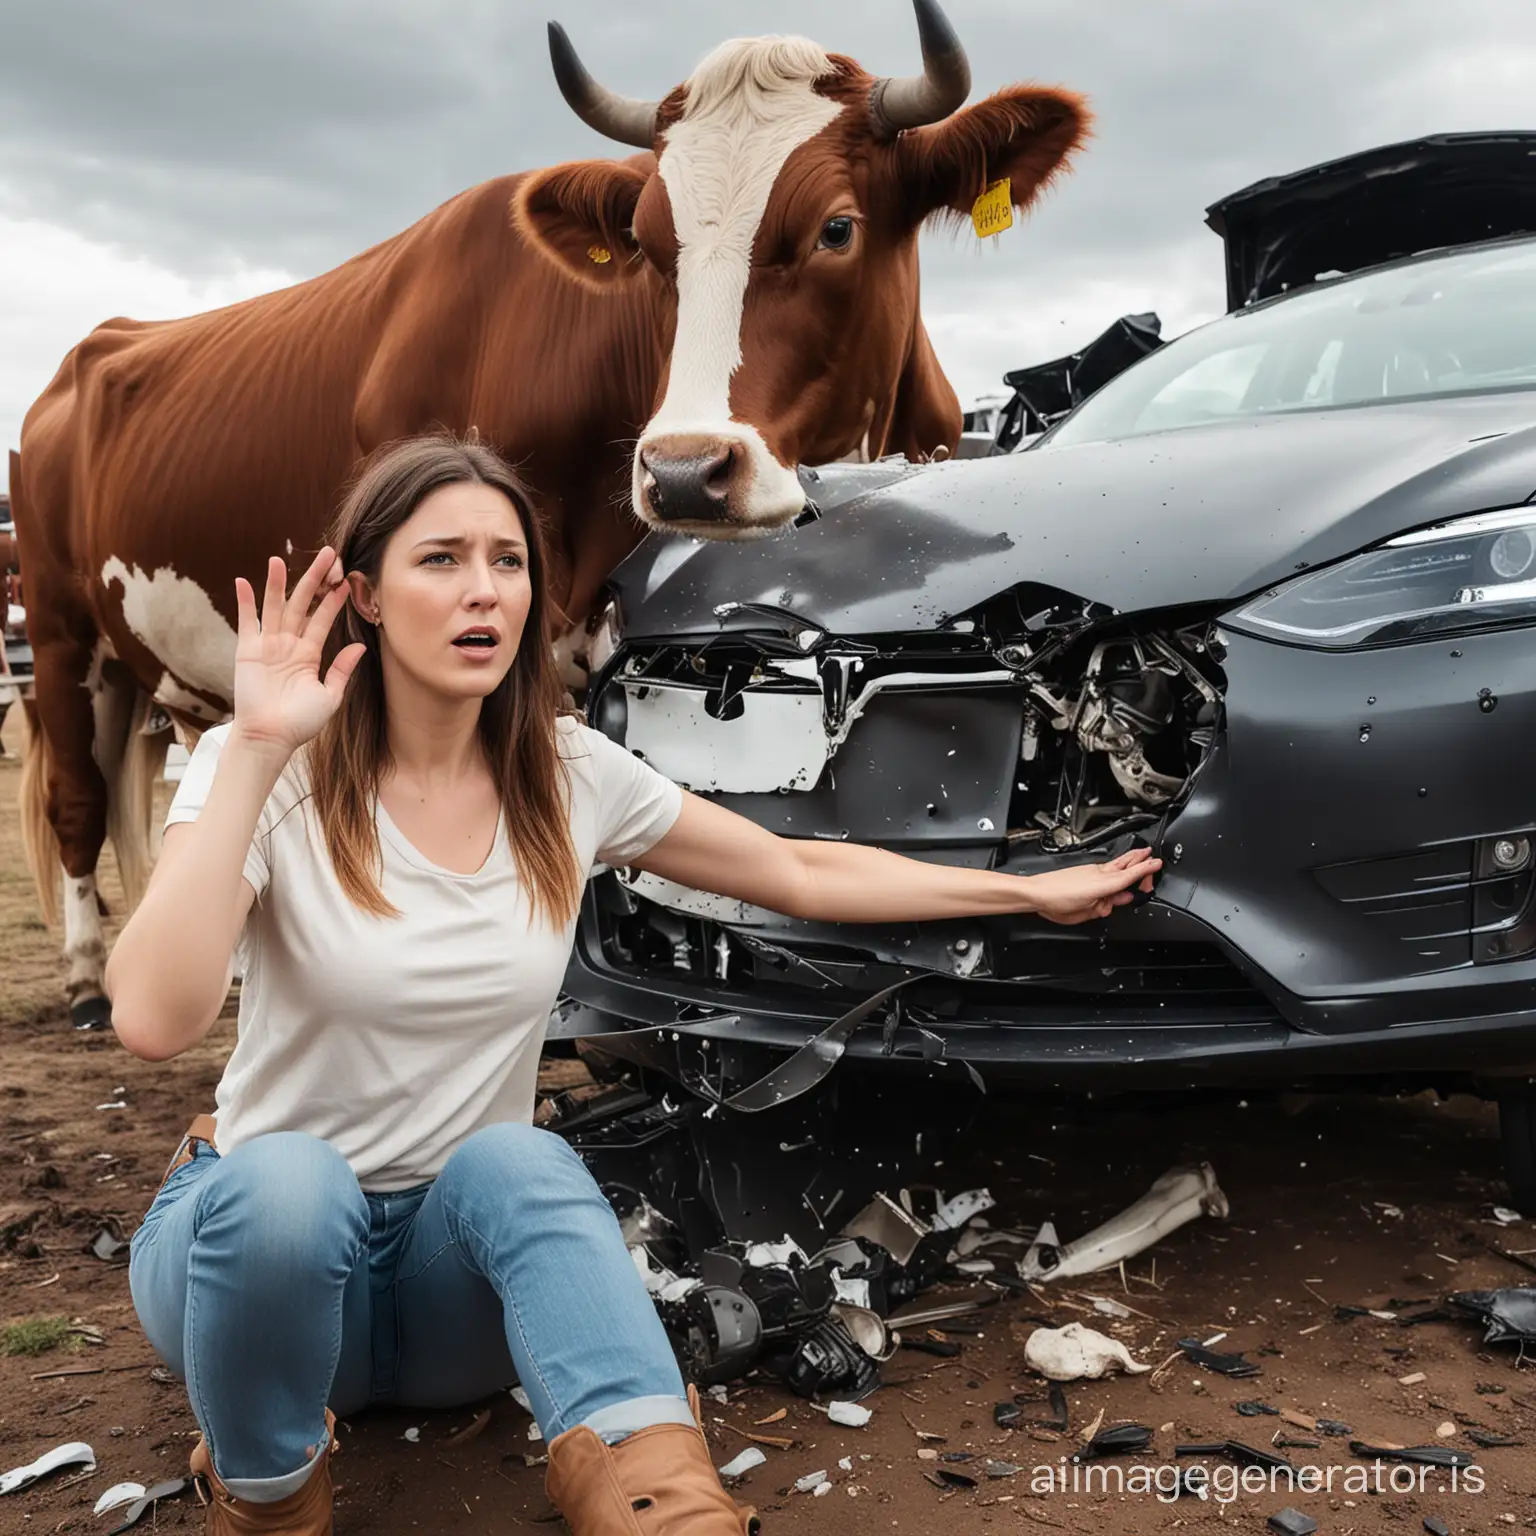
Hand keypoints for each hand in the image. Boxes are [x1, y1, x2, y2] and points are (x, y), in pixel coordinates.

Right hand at [230, 549, 364, 757]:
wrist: (271, 738)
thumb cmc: (300, 723)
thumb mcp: (329, 696)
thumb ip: (341, 670)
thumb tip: (359, 648)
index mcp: (309, 654)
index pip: (323, 619)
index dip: (334, 600)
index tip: (347, 580)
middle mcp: (289, 644)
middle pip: (302, 604)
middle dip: (314, 579)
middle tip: (327, 555)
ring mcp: (268, 645)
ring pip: (275, 607)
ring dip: (277, 583)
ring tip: (280, 558)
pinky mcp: (248, 650)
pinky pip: (246, 622)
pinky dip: (244, 602)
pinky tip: (243, 581)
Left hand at [1025, 847, 1162, 925]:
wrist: (1035, 892)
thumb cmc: (1056, 902)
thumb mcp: (1086, 912)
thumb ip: (1105, 906)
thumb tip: (1117, 900)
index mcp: (1103, 884)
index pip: (1131, 875)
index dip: (1146, 869)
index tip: (1158, 863)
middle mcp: (1098, 874)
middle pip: (1125, 864)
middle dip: (1140, 860)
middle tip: (1151, 858)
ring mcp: (1090, 870)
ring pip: (1115, 865)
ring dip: (1129, 861)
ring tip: (1141, 855)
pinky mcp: (1082, 870)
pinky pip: (1104, 868)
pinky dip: (1113, 868)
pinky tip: (1116, 870)